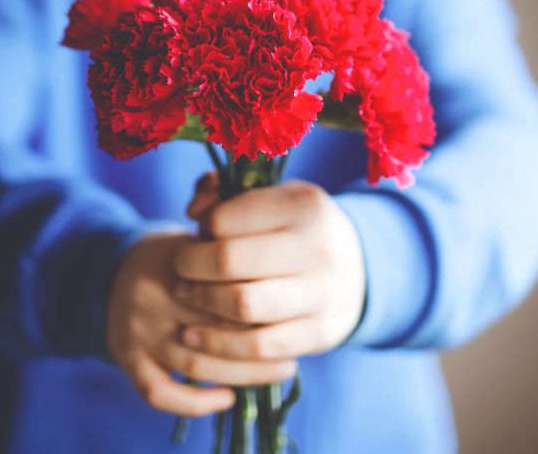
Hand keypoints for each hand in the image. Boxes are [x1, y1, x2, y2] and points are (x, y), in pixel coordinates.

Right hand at [105, 231, 296, 415]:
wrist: (113, 267)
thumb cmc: (175, 256)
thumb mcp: (198, 242)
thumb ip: (230, 260)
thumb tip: (283, 289)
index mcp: (175, 264)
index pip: (227, 291)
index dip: (262, 307)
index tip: (292, 315)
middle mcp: (152, 299)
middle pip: (215, 329)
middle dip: (259, 344)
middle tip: (294, 349)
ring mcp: (137, 332)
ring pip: (196, 365)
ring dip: (242, 375)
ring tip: (279, 372)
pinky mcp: (126, 358)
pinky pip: (158, 392)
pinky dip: (194, 403)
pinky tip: (227, 399)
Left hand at [175, 176, 366, 361]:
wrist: (357, 269)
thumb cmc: (295, 228)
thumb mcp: (272, 197)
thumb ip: (225, 192)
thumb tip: (195, 209)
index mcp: (304, 205)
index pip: (226, 218)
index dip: (201, 227)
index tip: (198, 233)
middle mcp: (318, 248)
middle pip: (229, 260)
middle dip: (191, 264)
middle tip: (181, 266)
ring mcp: (322, 294)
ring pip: (242, 305)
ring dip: (201, 301)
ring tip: (185, 293)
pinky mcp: (320, 333)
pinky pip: (257, 346)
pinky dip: (218, 344)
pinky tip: (193, 335)